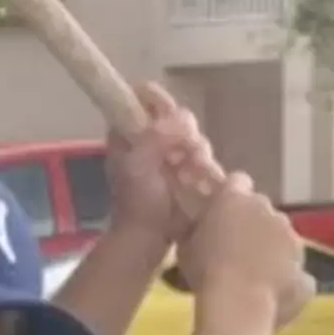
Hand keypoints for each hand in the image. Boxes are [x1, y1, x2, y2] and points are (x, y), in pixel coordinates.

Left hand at [106, 82, 218, 243]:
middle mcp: (149, 138)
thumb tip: (183, 118)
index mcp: (128, 131)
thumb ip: (158, 135)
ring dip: (197, 151)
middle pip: (176, 115)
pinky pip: (203, 158)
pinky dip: (204, 167)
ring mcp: (169, 155)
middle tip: (186, 150)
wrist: (148, 238)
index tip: (170, 113)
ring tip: (192, 171)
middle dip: (186, 132)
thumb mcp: (140, 163)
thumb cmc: (137, 201)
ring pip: (194, 136)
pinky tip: (201, 179)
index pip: (143, 97)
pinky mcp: (186, 171)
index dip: (158, 99)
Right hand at [178, 172, 315, 328]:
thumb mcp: (185, 245)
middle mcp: (271, 212)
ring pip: (283, 240)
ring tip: (251, 278)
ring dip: (271, 252)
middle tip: (232, 249)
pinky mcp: (304, 272)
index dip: (229, 197)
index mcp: (238, 199)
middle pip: (263, 211)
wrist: (239, 306)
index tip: (220, 213)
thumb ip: (197, 227)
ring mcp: (294, 242)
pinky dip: (286, 282)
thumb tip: (198, 225)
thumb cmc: (205, 271)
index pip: (237, 182)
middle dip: (252, 224)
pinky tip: (269, 297)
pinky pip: (295, 274)